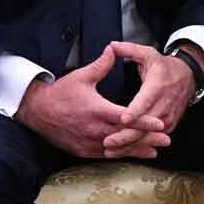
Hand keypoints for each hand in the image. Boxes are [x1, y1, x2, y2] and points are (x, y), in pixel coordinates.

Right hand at [15, 45, 169, 158]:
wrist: (36, 111)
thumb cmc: (60, 92)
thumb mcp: (81, 76)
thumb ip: (101, 65)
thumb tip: (113, 49)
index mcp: (96, 110)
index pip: (125, 118)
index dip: (144, 122)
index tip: (160, 124)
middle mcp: (93, 129)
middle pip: (125, 137)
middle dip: (147, 140)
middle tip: (167, 141)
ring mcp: (87, 142)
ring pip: (116, 149)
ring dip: (136, 150)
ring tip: (155, 150)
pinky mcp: (82, 150)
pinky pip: (104, 155)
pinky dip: (120, 155)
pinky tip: (132, 155)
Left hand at [105, 41, 203, 155]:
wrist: (188, 77)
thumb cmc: (164, 67)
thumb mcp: (149, 54)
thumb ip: (129, 50)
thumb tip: (111, 46)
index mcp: (158, 84)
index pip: (146, 100)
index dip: (135, 111)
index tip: (122, 118)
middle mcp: (165, 102)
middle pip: (145, 123)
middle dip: (126, 134)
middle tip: (107, 141)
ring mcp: (168, 116)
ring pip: (148, 135)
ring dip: (129, 144)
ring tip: (110, 151)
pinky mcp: (169, 125)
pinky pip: (153, 138)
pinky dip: (138, 146)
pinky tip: (122, 152)